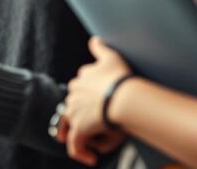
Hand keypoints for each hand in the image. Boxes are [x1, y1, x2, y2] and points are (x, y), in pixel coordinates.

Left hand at [60, 38, 131, 165]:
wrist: (124, 96)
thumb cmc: (121, 77)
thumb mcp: (111, 57)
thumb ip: (101, 49)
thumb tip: (94, 39)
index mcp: (80, 80)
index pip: (79, 90)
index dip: (89, 100)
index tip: (100, 107)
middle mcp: (73, 95)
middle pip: (73, 108)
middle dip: (83, 118)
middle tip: (98, 128)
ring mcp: (75, 111)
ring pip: (71, 126)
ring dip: (80, 136)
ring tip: (90, 147)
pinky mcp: (79, 127)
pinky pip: (75, 144)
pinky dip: (80, 152)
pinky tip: (90, 159)